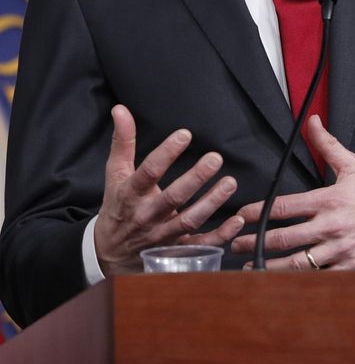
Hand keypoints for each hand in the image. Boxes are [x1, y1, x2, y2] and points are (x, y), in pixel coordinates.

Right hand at [94, 105, 243, 275]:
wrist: (109, 252)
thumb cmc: (117, 206)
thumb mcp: (115, 174)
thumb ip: (122, 142)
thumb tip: (120, 110)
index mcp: (131, 194)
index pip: (147, 172)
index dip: (165, 153)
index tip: (184, 134)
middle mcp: (147, 215)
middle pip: (172, 198)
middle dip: (195, 178)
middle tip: (215, 159)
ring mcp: (162, 235)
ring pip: (188, 220)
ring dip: (211, 203)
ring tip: (229, 183)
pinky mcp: (176, 249)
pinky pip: (200, 245)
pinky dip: (219, 236)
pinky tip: (236, 221)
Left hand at [230, 117, 354, 269]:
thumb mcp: (354, 166)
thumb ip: (328, 146)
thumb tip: (312, 122)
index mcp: (328, 200)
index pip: (284, 207)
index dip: (257, 212)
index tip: (241, 216)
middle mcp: (331, 225)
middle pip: (284, 237)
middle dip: (255, 241)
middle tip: (236, 243)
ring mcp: (340, 248)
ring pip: (297, 263)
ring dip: (270, 265)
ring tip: (251, 266)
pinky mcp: (350, 266)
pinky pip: (318, 277)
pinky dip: (297, 282)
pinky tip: (281, 282)